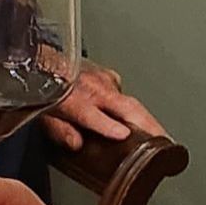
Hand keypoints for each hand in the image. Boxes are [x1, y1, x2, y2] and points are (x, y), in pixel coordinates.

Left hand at [43, 61, 166, 150]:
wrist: (42, 60)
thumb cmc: (43, 90)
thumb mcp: (42, 116)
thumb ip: (59, 130)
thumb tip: (77, 143)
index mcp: (71, 100)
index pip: (91, 114)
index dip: (106, 125)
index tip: (122, 134)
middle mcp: (91, 87)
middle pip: (125, 106)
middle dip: (147, 124)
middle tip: (163, 141)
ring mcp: (103, 79)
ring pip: (129, 100)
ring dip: (145, 118)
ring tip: (159, 136)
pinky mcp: (109, 75)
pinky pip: (123, 94)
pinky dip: (132, 107)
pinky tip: (138, 119)